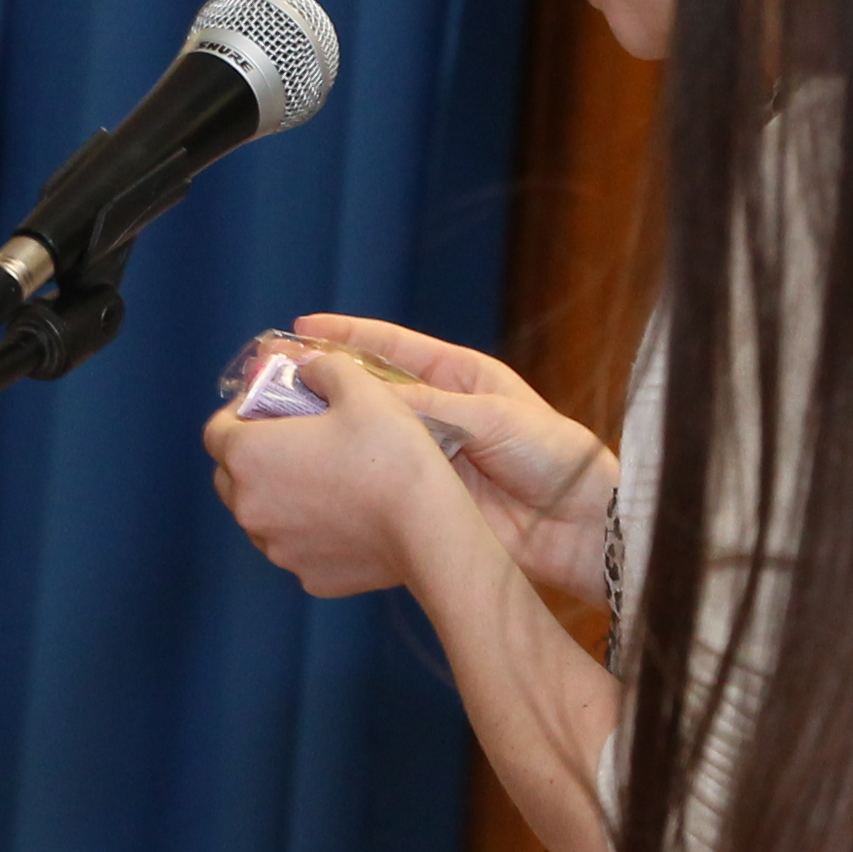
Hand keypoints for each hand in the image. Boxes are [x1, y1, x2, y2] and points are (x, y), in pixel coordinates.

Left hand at [203, 348, 488, 601]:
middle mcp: (249, 507)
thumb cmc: (390, 451)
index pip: (216, 431)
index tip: (268, 406)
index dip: (238, 413)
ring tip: (321, 479)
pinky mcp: (307, 577)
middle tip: (293, 441)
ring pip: (261, 516)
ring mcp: (276, 548)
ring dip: (278, 496)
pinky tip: (343, 516)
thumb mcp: (359, 387)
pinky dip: (308, 532)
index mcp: (249, 455)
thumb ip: (323, 368)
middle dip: (253, 457)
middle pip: (231, 477)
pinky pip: (296, 547)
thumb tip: (308, 369)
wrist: (428, 526)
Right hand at [293, 316, 616, 600]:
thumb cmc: (552, 456)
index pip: (390, 347)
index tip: (301, 327)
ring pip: (365, 440)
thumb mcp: (491, 414)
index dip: (345, 335)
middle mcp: (436, 414)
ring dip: (328, 433)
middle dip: (324, 385)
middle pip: (369, 392)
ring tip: (281, 428)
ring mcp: (426, 458)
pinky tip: (314, 478)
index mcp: (457, 377)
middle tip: (274, 380)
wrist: (578, 524)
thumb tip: (366, 394)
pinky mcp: (422, 500)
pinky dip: (348, 480)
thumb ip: (429, 404)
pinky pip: (377, 485)